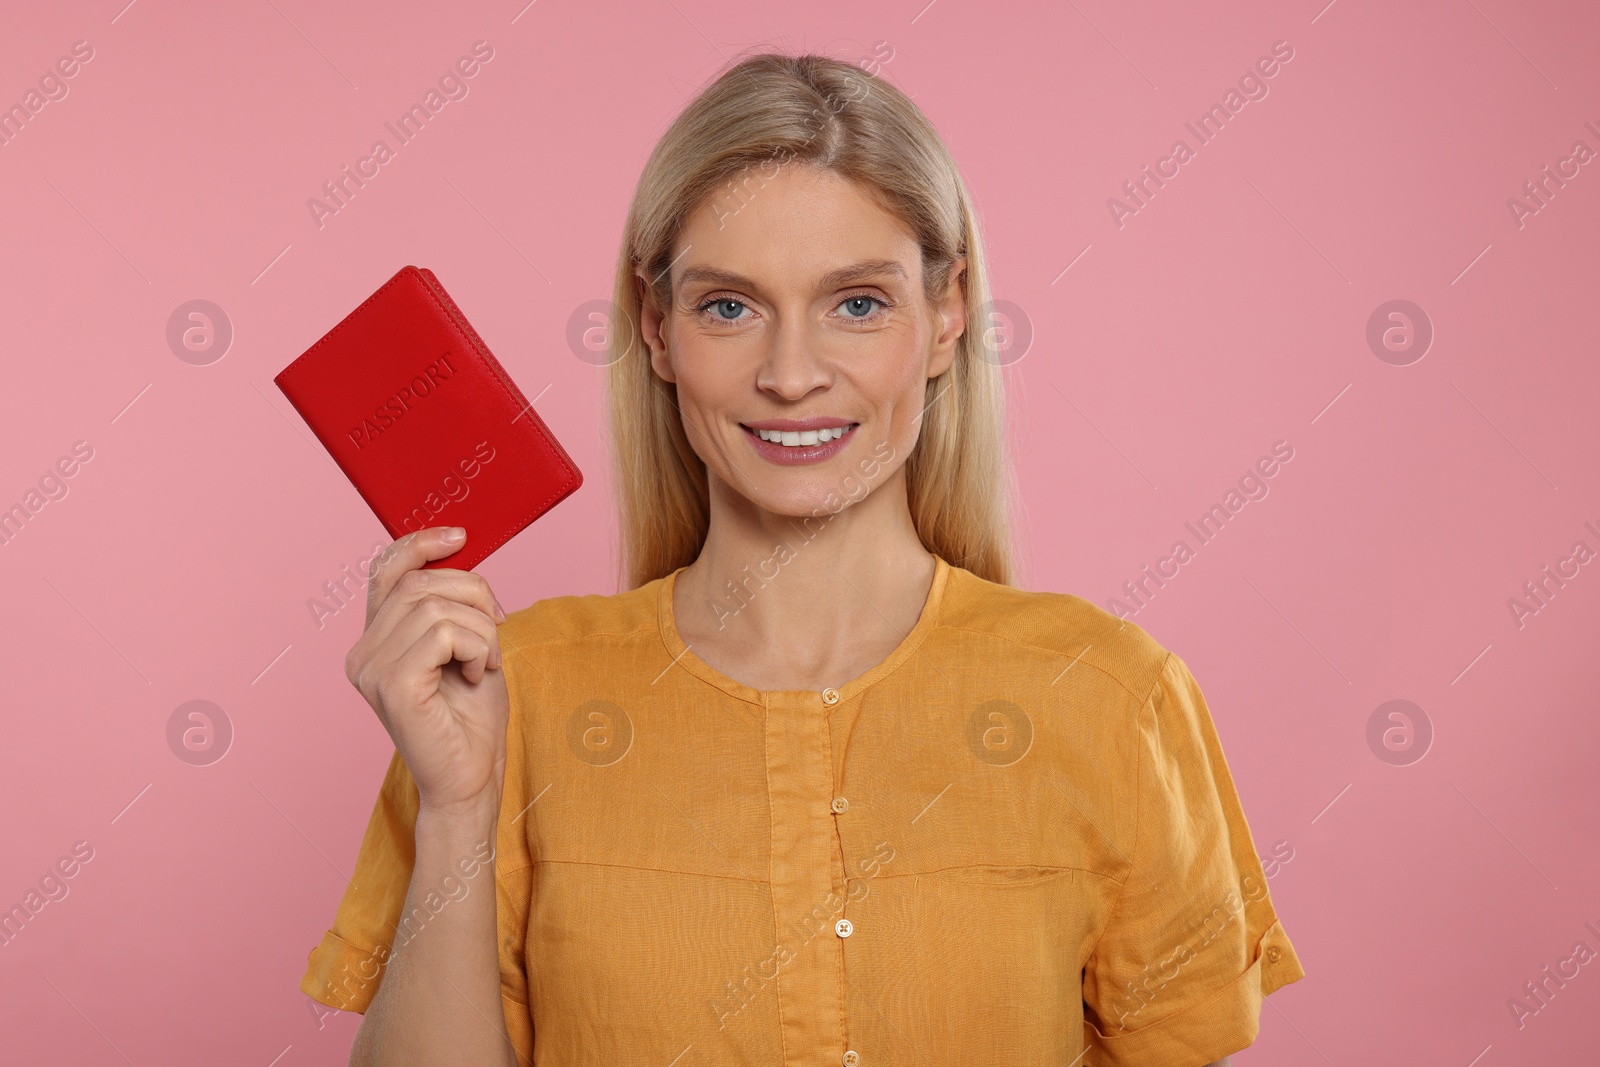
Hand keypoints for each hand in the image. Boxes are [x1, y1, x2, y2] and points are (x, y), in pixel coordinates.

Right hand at [344, 527, 510, 818]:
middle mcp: (362, 653)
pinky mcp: (391, 685)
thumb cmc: (472, 717)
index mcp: (375, 641)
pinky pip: (444, 632)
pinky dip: (476, 646)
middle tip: (494, 634)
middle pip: (421, 582)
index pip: (386, 570)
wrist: (472, 777)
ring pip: (436, 604)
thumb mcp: (465, 644)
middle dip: (474, 597)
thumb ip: (450, 603)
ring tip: (483, 662)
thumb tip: (458, 549)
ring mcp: (371, 669)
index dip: (420, 543)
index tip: (461, 536)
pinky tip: (476, 674)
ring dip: (481, 628)